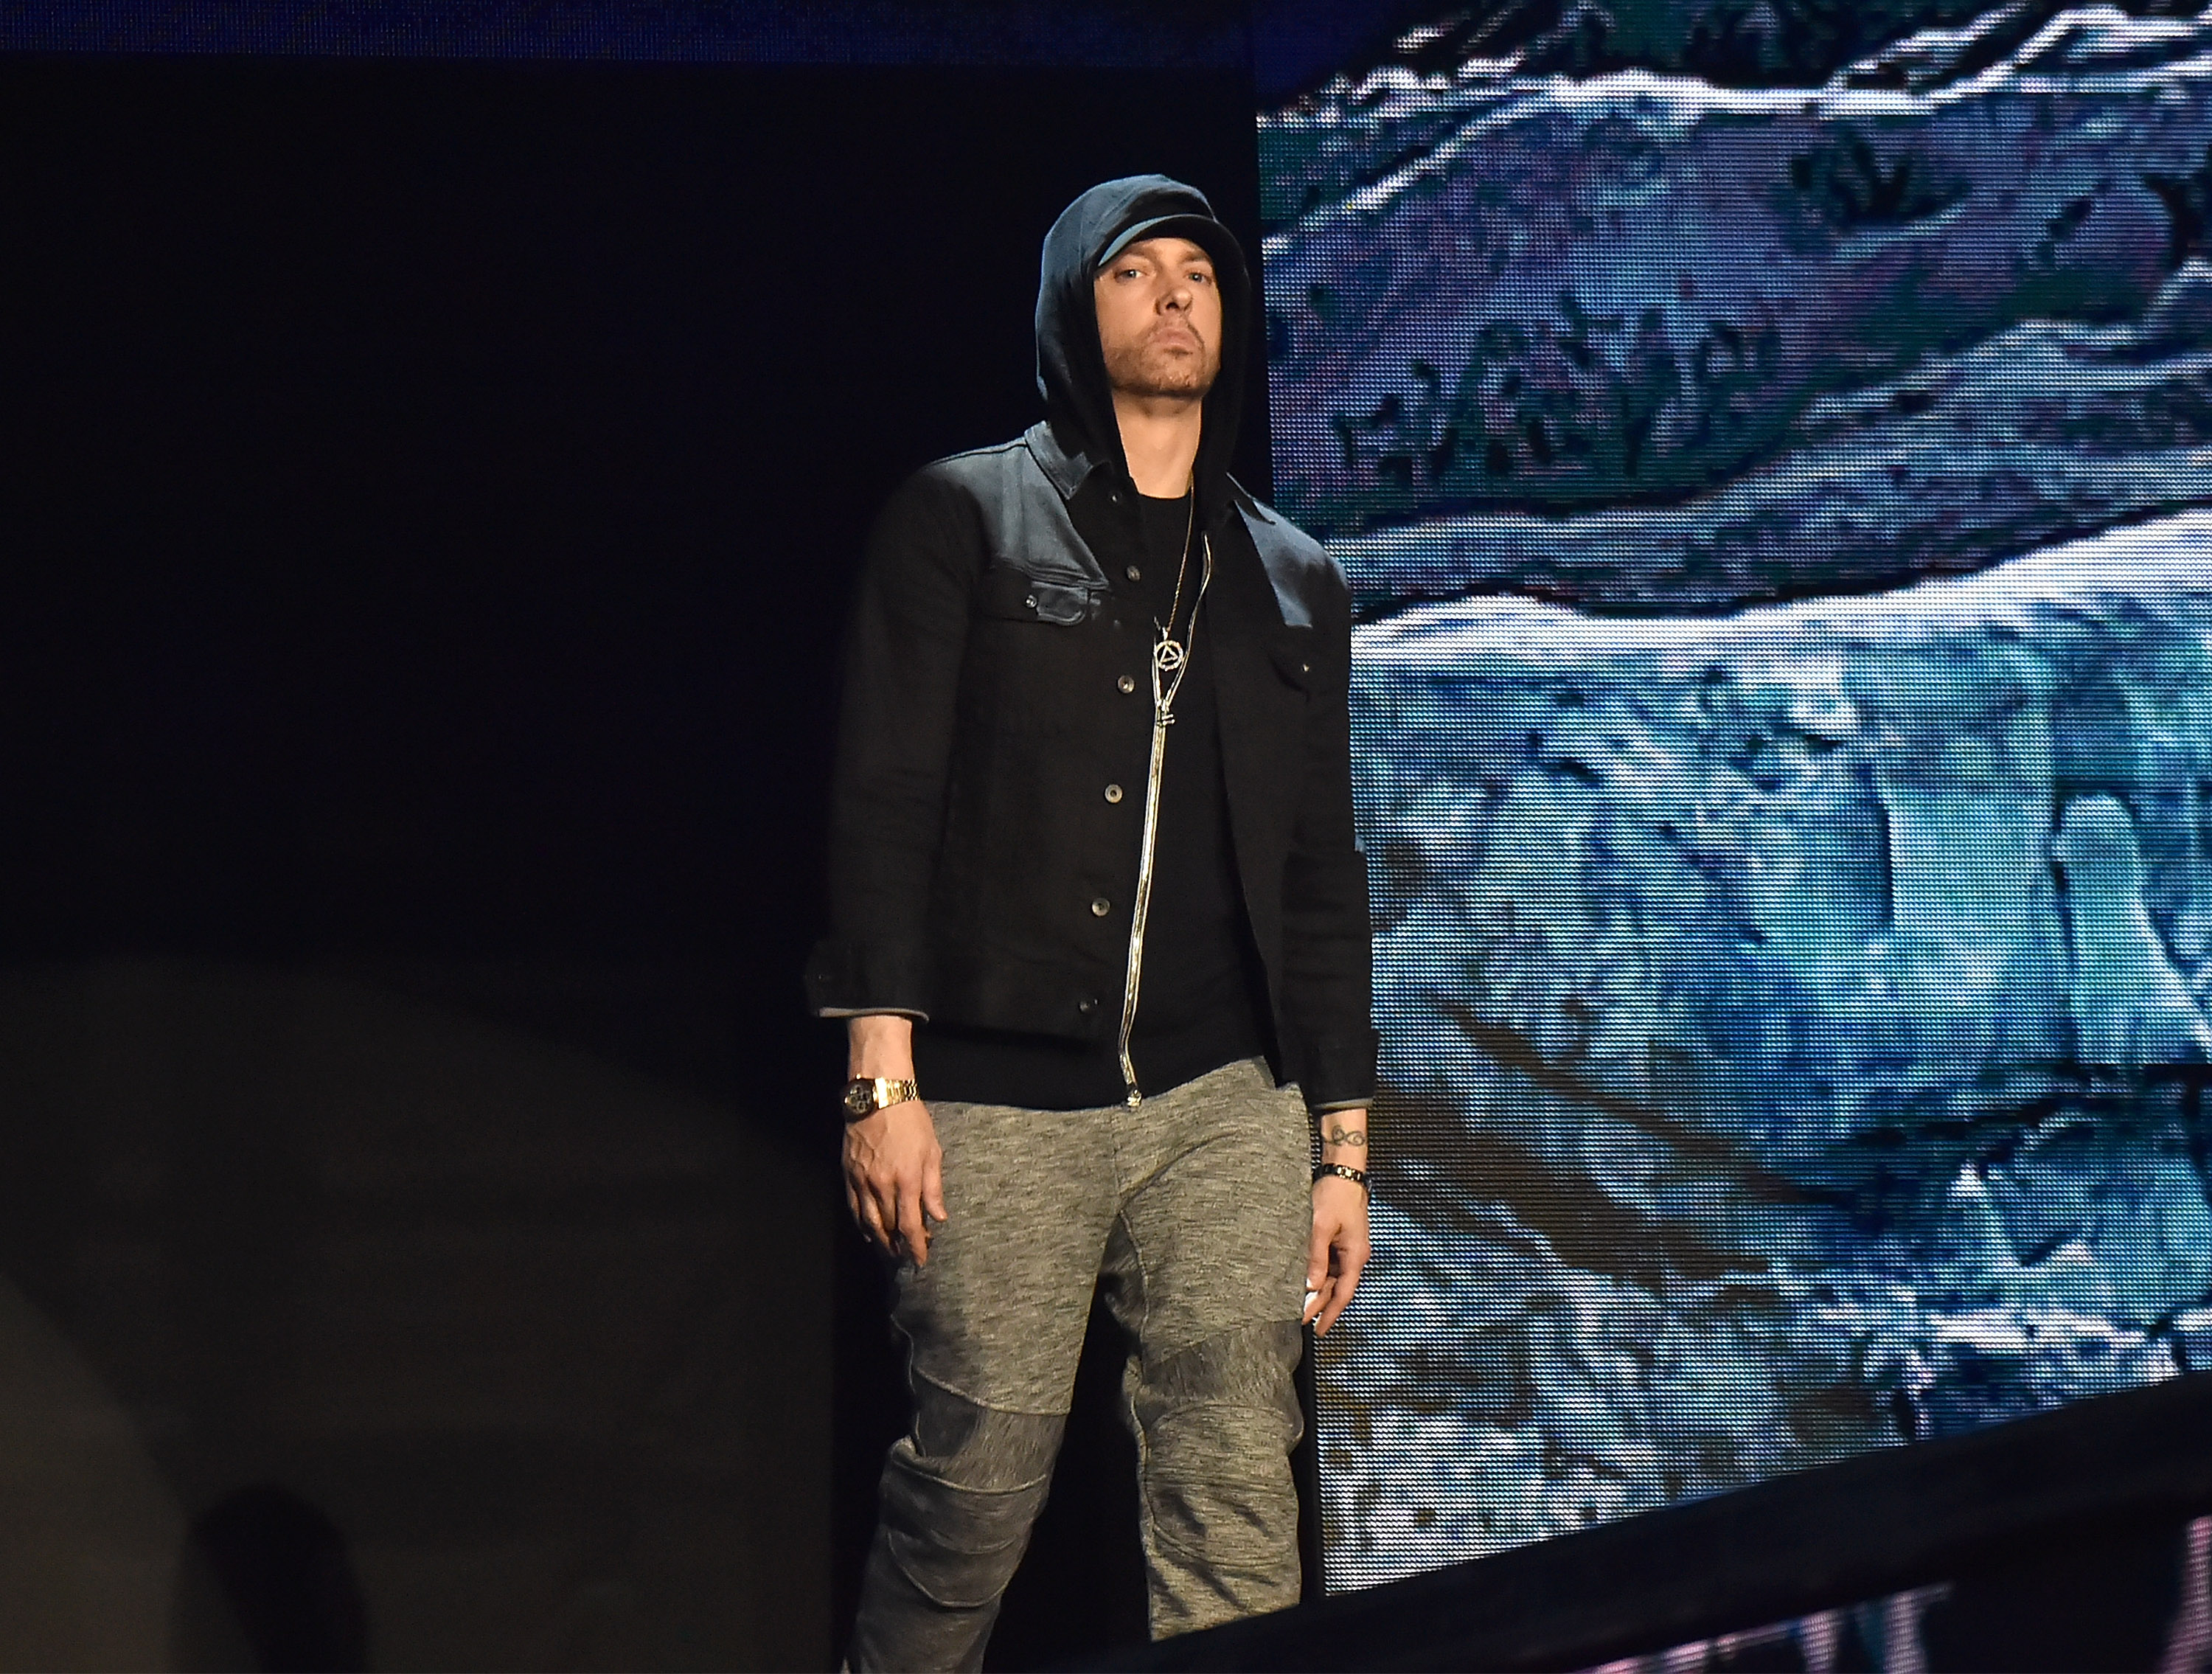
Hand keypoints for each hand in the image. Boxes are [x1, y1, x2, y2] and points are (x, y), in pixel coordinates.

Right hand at [843, 1098, 945, 1262]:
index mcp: (907, 1180)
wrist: (879, 1096)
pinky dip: (861, 1223)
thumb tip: (938, 1217)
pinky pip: (853, 1207)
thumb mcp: (932, 1152)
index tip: (920, 1260)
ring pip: (869, 1222)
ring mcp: (863, 1180)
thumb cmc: (910, 1120)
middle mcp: (883, 1185)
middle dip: (899, 1246)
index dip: (915, 1247)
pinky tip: (868, 1231)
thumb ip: (934, 1188)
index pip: (910, 1226)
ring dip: (879, 1241)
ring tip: (889, 1251)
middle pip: (889, 1228)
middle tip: (907, 1256)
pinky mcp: (849, 1173)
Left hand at [1304, 1175, 1368, 1335]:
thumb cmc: (1336, 1195)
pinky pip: (1329, 1264)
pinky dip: (1318, 1275)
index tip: (1319, 1330)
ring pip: (1332, 1278)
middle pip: (1337, 1288)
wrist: (1344, 1171)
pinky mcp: (1340, 1241)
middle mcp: (1354, 1256)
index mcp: (1355, 1255)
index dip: (1331, 1314)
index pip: (1343, 1294)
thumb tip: (1311, 1284)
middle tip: (1298, 1320)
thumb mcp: (1321, 1226)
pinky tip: (1305, 1282)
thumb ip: (1316, 1257)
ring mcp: (1348, 1249)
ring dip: (1317, 1291)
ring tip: (1299, 1306)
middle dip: (1319, 1305)